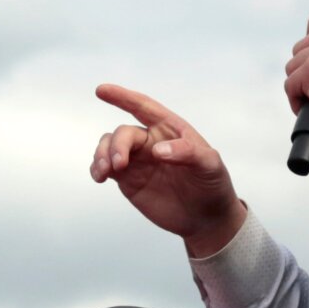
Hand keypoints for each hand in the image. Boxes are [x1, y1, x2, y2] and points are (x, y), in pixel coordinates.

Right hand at [90, 84, 244, 254]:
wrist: (206, 217)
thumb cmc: (212, 184)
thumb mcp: (210, 164)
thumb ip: (188, 152)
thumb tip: (158, 150)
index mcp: (169, 129)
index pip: (143, 107)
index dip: (122, 97)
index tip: (101, 90)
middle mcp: (150, 141)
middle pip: (123, 133)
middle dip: (116, 145)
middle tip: (120, 165)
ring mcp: (137, 160)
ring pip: (108, 147)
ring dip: (102, 155)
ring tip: (104, 172)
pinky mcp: (128, 180)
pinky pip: (105, 167)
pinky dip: (96, 168)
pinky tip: (99, 177)